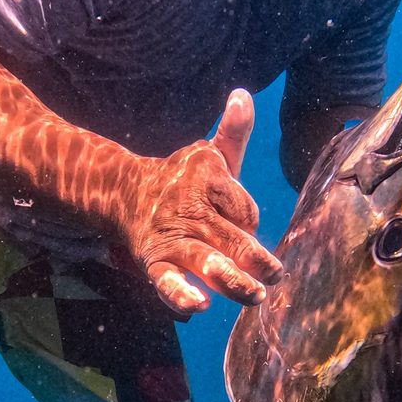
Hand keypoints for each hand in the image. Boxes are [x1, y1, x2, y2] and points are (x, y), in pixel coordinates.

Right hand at [117, 91, 283, 317]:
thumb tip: (243, 95)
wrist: (126, 194)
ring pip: (204, 260)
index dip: (248, 218)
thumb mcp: (210, 155)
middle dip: (253, 257)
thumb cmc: (183, 179)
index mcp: (207, 180)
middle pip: (230, 235)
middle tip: (275, 275)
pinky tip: (199, 307)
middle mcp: (191, 209)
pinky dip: (180, 294)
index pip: (243, 208)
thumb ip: (232, 132)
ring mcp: (173, 238)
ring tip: (254, 294)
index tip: (244, 223)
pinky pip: (167, 281)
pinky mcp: (156, 262)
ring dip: (228, 278)